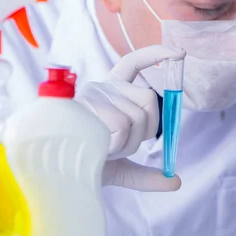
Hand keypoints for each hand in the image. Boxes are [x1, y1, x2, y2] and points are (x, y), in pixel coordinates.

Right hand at [75, 45, 185, 191]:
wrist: (56, 174)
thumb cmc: (83, 164)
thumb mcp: (120, 169)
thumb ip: (146, 175)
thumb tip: (176, 183)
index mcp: (111, 93)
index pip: (133, 63)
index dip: (157, 54)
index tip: (180, 53)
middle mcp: (102, 87)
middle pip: (149, 99)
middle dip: (143, 133)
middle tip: (116, 148)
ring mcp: (93, 95)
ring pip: (136, 118)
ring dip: (125, 144)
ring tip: (101, 148)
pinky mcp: (85, 104)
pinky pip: (120, 125)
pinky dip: (115, 145)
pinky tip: (96, 147)